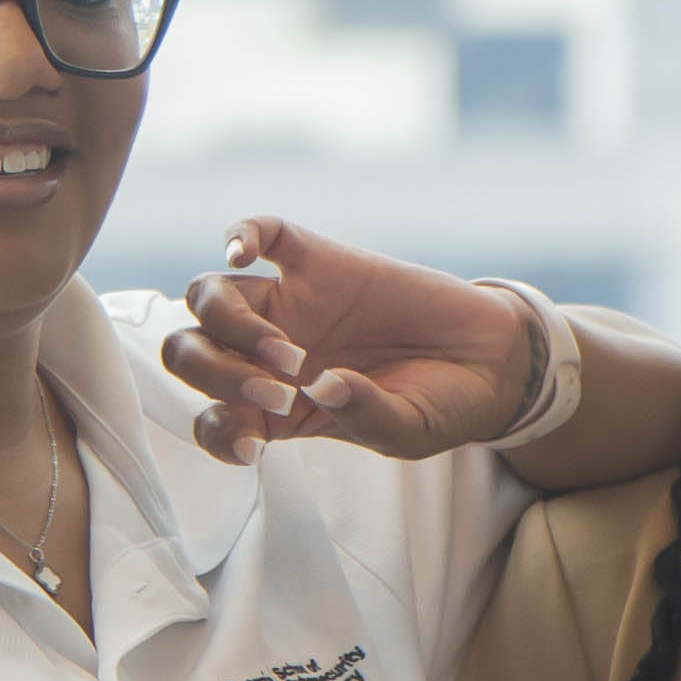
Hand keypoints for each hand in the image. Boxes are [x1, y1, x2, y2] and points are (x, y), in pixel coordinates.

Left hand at [158, 217, 542, 463]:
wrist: (490, 359)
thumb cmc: (439, 406)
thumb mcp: (405, 431)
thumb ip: (364, 418)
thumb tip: (322, 385)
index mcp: (277, 409)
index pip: (210, 418)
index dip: (216, 433)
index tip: (253, 447)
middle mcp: (267, 355)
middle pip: (190, 351)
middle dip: (218, 375)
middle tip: (279, 391)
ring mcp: (289, 303)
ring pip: (209, 296)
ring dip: (233, 327)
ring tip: (290, 355)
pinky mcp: (319, 260)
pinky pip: (262, 233)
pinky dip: (241, 235)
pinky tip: (243, 254)